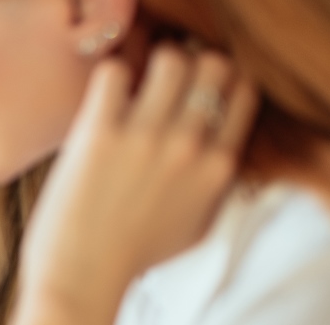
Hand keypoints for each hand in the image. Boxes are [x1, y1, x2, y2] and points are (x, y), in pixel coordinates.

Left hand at [14, 46, 258, 324]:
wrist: (84, 272)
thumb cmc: (136, 251)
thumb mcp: (198, 223)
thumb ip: (216, 183)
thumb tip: (223, 149)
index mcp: (219, 166)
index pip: (245, 92)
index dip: (224, 77)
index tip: (201, 82)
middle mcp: (189, 145)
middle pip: (214, 64)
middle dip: (194, 61)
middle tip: (167, 75)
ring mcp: (145, 135)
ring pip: (170, 58)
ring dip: (153, 60)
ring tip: (136, 81)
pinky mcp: (99, 132)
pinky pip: (113, 72)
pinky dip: (110, 74)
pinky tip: (103, 95)